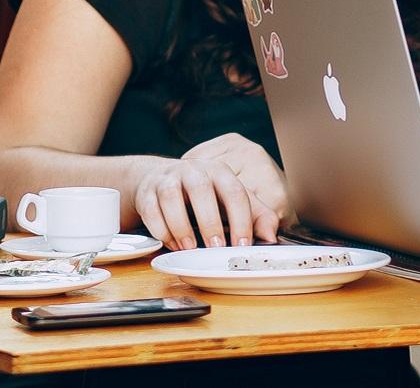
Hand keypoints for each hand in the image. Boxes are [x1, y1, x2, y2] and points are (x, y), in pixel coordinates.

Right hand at [134, 143, 281, 250]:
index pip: (235, 192)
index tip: (242, 245)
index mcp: (220, 172)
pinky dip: (160, 229)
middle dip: (209, 221)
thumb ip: (255, 216)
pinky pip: (151, 209)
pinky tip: (170, 243)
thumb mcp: (230, 202)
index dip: (241, 220)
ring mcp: (168, 179)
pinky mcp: (147, 191)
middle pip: (202, 189)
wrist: (159, 179)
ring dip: (180, 225)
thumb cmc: (202, 195)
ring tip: (189, 248)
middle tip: (215, 247)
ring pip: (171, 197)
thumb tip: (271, 237)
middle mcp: (194, 171)